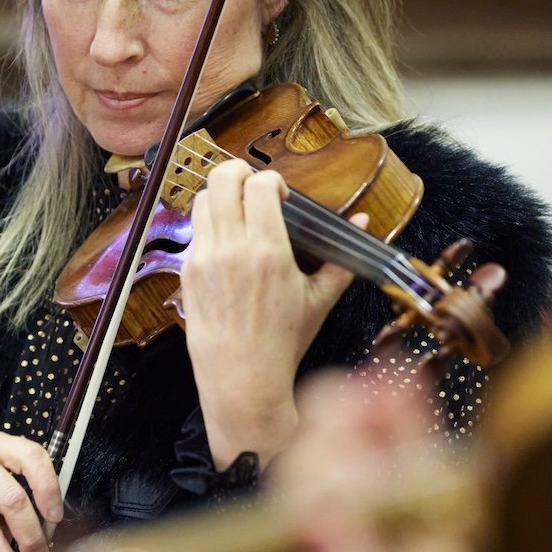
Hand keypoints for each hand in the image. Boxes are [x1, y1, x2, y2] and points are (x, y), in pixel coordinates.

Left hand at [181, 160, 361, 467]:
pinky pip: (195, 230)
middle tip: (254, 188)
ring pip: (203, 198)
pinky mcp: (187, 271)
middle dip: (240, 172)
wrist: (241, 379)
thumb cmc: (282, 343)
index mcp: (267, 251)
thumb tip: (365, 221)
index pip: (259, 184)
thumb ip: (341, 258)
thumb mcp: (319, 300)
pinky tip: (228, 243)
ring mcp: (204, 258)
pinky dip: (211, 225)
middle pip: (222, 178)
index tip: (281, 195)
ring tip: (239, 212)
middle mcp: (231, 249)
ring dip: (222, 196)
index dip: (271, 180)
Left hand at [276, 372, 551, 551]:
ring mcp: (411, 523)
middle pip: (334, 467)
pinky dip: (413, 418)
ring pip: (375, 453)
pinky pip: (424, 456)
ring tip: (384, 377)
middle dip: (339, 425)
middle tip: (359, 390)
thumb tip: (311, 521)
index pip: (305, 497)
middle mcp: (369, 540)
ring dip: (375, 410)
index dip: (317, 455)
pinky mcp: (455, 513)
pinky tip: (408, 387)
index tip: (340, 421)